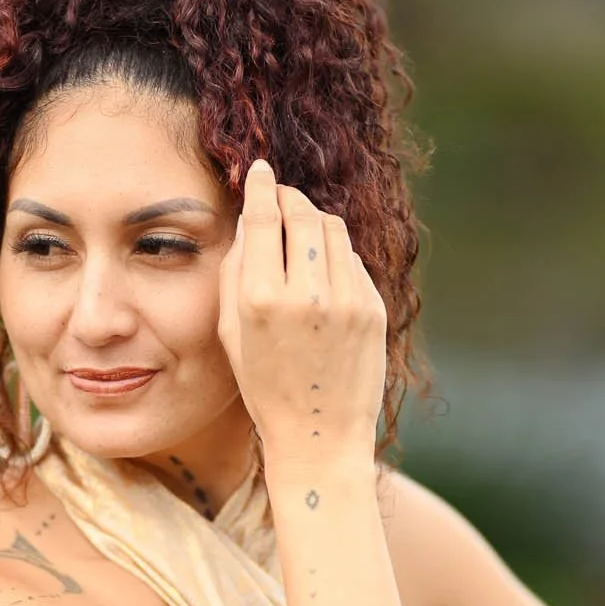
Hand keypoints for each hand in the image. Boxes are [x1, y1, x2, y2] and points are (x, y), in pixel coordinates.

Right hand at [218, 159, 386, 467]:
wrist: (319, 435)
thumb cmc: (265, 387)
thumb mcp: (230, 333)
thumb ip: (235, 271)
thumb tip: (251, 220)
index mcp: (260, 300)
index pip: (265, 218)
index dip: (263, 186)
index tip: (260, 170)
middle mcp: (306, 295)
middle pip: (303, 214)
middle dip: (290, 198)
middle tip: (281, 197)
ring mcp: (347, 301)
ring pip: (334, 230)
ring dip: (315, 221)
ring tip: (302, 233)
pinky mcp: (374, 310)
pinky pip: (353, 261)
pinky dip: (336, 255)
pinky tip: (323, 273)